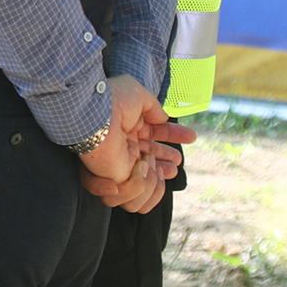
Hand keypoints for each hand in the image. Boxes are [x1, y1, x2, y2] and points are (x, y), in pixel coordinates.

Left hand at [75, 75, 177, 189]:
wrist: (95, 114)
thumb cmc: (113, 100)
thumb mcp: (137, 94)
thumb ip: (153, 107)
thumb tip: (163, 118)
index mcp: (129, 125)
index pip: (155, 134)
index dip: (173, 136)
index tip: (191, 137)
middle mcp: (124, 144)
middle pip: (151, 158)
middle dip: (167, 162)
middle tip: (176, 162)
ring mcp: (120, 162)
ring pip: (143, 180)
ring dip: (157, 173)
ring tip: (155, 162)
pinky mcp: (115, 178)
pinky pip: (135, 192)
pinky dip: (145, 183)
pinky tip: (144, 166)